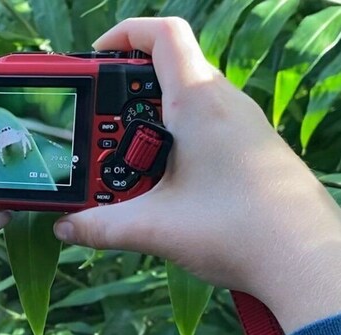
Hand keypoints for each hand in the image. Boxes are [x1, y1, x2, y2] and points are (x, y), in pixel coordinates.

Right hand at [53, 17, 340, 332]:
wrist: (306, 260)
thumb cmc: (243, 231)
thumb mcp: (155, 227)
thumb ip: (101, 226)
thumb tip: (66, 226)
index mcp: (199, 103)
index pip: (162, 36)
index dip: (122, 36)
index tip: (92, 62)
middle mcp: (222, 105)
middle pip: (162, 75)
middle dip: (119, 101)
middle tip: (94, 137)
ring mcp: (238, 127)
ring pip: (179, 106)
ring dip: (142, 129)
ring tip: (119, 169)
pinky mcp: (245, 151)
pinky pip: (197, 132)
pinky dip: (166, 148)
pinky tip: (155, 187)